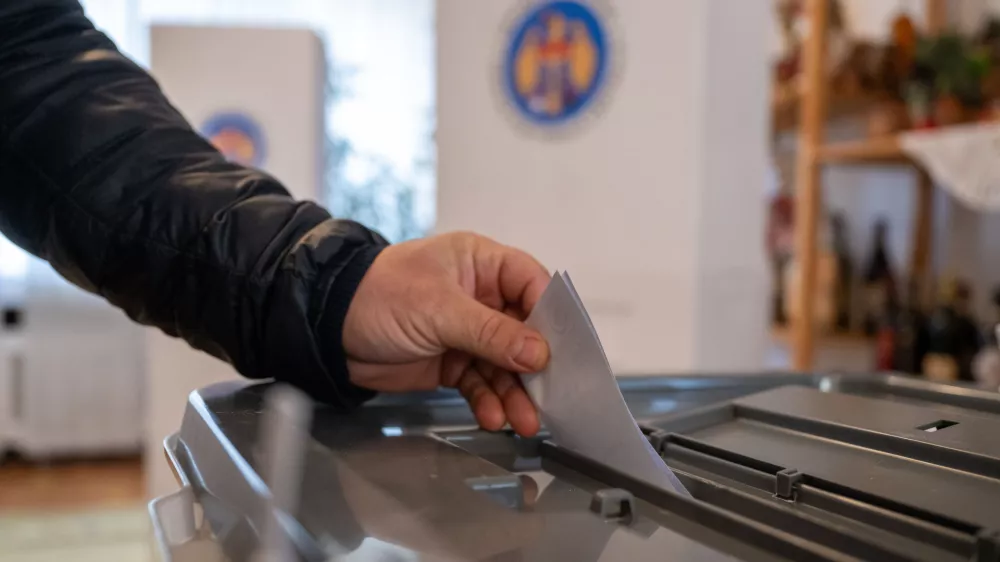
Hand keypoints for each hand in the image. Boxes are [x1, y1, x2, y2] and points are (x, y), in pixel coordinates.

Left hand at [343, 232, 550, 435]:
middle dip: (534, 366)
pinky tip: (492, 415)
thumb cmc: (376, 295)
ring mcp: (466, 331)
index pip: (532, 284)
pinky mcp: (452, 361)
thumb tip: (538, 352)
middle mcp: (479, 296)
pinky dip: (488, 401)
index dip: (550, 315)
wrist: (327, 329)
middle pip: (523, 331)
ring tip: (522, 420)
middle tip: (548, 395)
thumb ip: (491, 332)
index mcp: (480, 263)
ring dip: (514, 392)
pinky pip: (481, 382)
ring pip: (504, 364)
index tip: (563, 348)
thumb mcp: (439, 309)